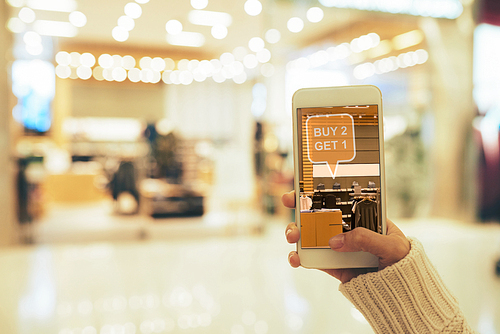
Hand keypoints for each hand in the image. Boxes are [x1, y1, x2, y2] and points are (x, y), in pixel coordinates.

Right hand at [283, 191, 409, 282]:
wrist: (403, 294)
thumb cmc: (404, 263)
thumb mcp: (391, 246)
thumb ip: (365, 240)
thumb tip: (334, 241)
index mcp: (364, 216)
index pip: (339, 198)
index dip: (321, 190)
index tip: (303, 185)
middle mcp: (348, 229)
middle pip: (319, 213)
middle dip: (300, 206)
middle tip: (289, 201)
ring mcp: (338, 247)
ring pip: (310, 235)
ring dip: (296, 232)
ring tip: (292, 236)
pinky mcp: (333, 265)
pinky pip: (312, 259)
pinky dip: (300, 258)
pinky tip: (295, 258)